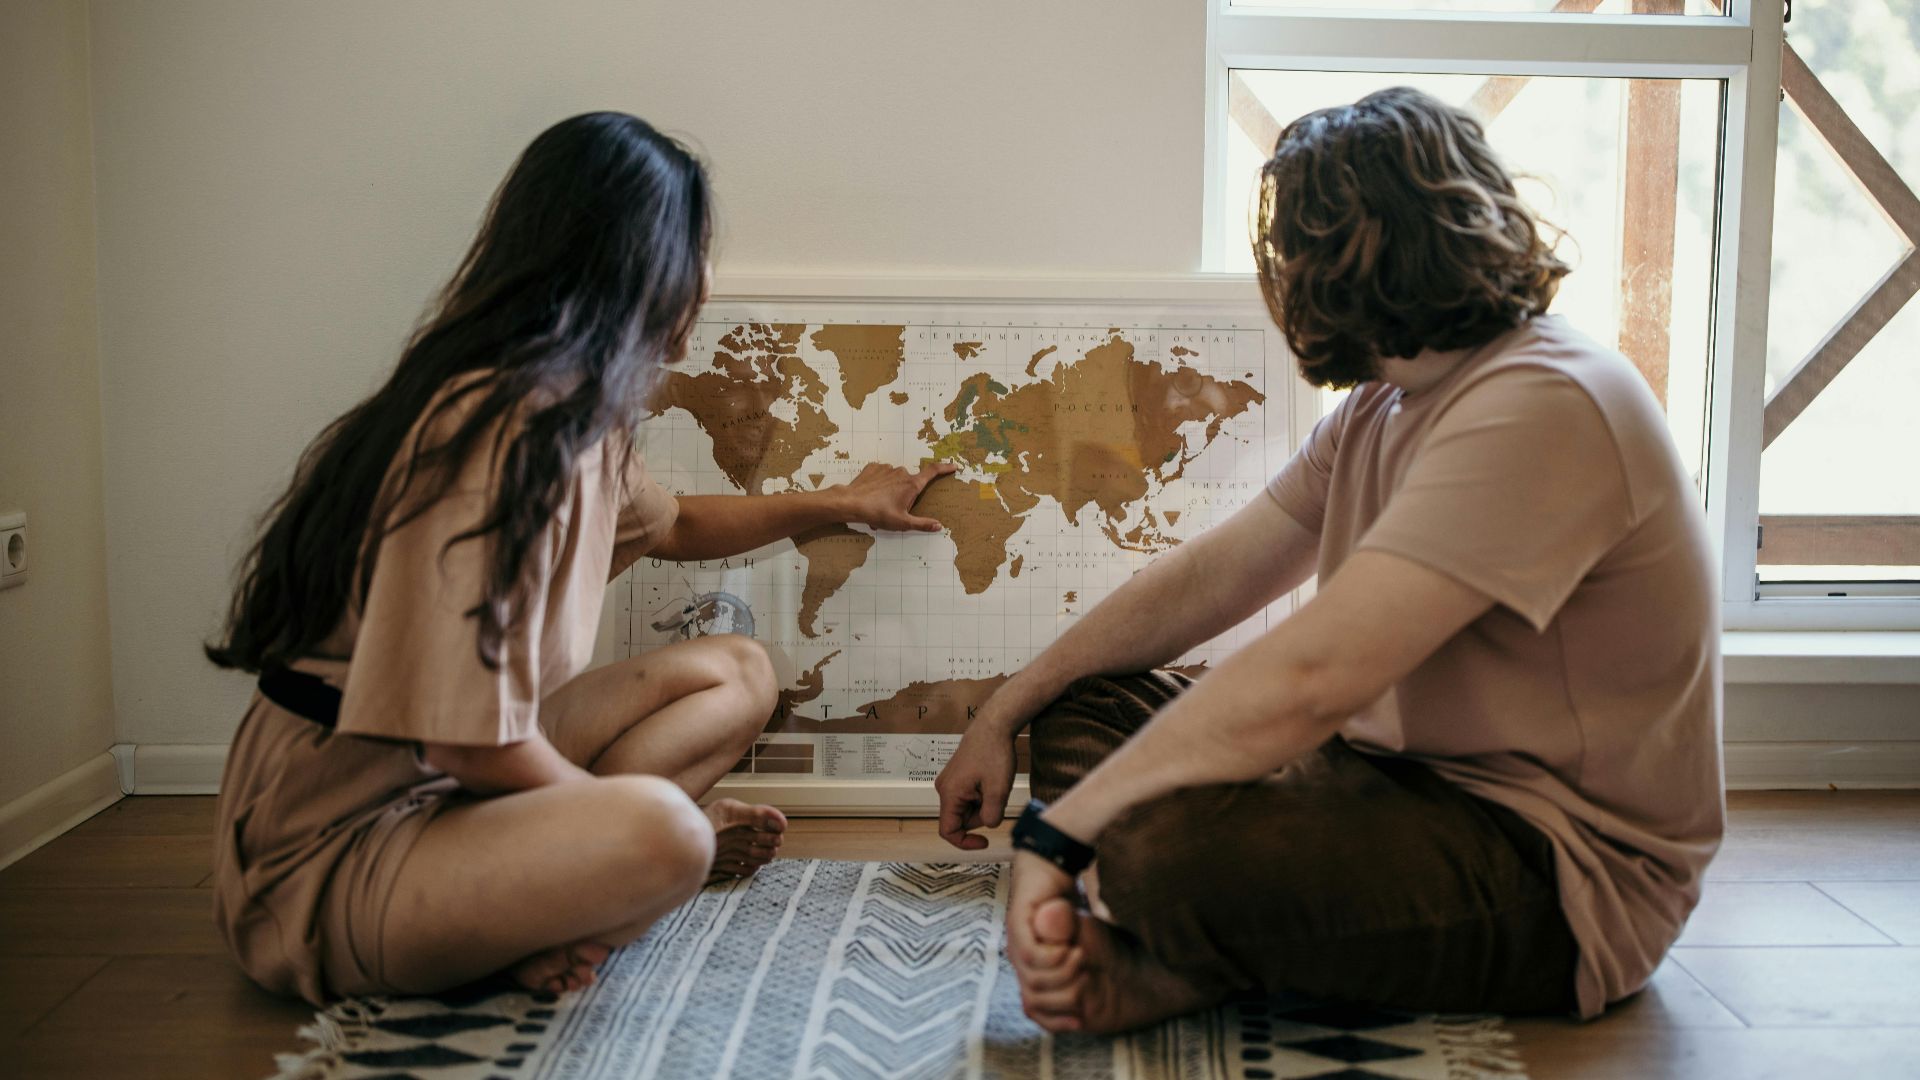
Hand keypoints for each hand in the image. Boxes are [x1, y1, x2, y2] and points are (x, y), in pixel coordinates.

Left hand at [836, 461, 957, 532]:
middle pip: (910, 482)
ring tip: (881, 505)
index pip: (933, 472)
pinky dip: (880, 483)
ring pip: (895, 479)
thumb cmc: (877, 513)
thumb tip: (938, 525)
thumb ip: (922, 524)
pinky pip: (882, 474)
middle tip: (894, 510)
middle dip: (906, 494)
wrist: (851, 502)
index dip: (945, 468)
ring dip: (892, 490)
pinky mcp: (873, 467)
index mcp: (911, 484)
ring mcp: (887, 468)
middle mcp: (901, 472)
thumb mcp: (902, 523)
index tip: (954, 466)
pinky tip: (873, 494)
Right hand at [935, 718, 1017, 849]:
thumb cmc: (994, 754)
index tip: (985, 841)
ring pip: (966, 808)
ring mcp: (950, 782)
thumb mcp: (998, 790)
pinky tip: (990, 781)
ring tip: (995, 785)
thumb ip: (992, 815)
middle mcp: (944, 789)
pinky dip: (982, 796)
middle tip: (998, 797)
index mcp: (950, 794)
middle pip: (961, 819)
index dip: (965, 842)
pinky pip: (968, 797)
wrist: (993, 726)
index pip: (948, 831)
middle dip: (981, 816)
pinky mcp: (957, 777)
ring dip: (983, 805)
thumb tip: (988, 825)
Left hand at [1006, 850, 1080, 1006]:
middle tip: (1087, 978)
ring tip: (1081, 959)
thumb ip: (1076, 965)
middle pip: (1034, 998)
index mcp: (1032, 964)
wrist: (1054, 864)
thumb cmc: (1067, 903)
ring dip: (1062, 974)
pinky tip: (1072, 950)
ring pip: (1033, 979)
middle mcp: (1020, 956)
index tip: (1081, 1019)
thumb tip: (1084, 996)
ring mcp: (1017, 941)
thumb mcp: (1082, 941)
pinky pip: (1033, 955)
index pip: (1036, 1007)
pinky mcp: (1018, 924)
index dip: (1057, 1019)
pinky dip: (1054, 958)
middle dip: (1065, 996)